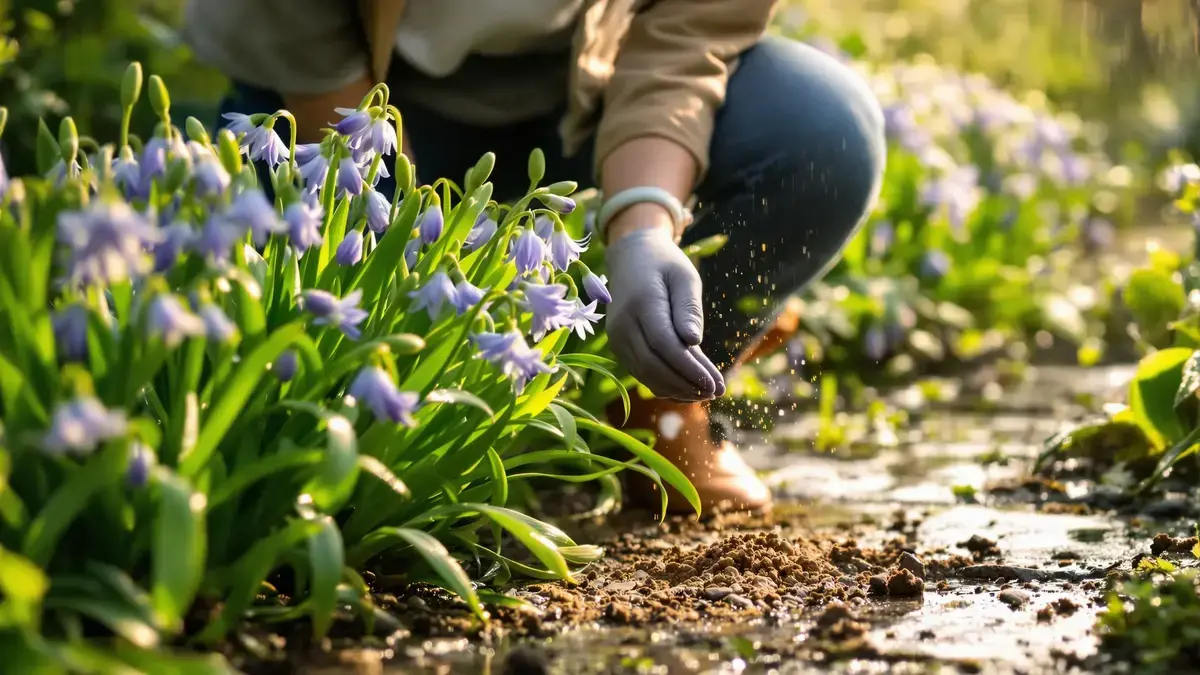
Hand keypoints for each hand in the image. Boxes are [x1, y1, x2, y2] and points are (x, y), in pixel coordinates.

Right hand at [604, 214, 725, 400]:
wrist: (630, 258)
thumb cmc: (665, 264)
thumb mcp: (685, 277)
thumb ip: (689, 308)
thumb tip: (693, 341)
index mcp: (641, 303)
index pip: (665, 344)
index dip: (690, 368)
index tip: (715, 382)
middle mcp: (623, 324)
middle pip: (654, 364)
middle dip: (686, 383)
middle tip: (715, 392)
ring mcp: (617, 338)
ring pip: (646, 374)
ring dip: (676, 389)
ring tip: (705, 394)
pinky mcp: (619, 346)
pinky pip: (640, 372)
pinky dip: (663, 385)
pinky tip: (686, 389)